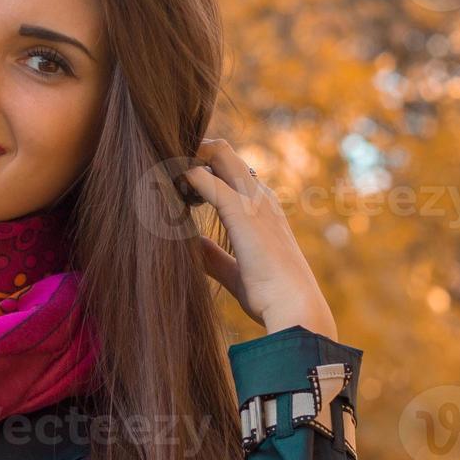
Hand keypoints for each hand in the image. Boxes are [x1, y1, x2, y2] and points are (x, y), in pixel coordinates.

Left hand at [183, 138, 338, 340]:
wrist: (294, 308)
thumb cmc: (270, 296)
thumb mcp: (236, 272)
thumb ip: (215, 256)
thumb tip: (195, 246)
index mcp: (261, 207)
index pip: (228, 168)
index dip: (200, 170)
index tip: (177, 191)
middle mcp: (258, 195)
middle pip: (222, 150)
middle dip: (190, 155)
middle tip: (166, 181)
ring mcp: (252, 199)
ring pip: (217, 152)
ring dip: (185, 162)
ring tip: (164, 187)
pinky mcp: (241, 210)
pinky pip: (203, 177)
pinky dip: (182, 178)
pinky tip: (168, 195)